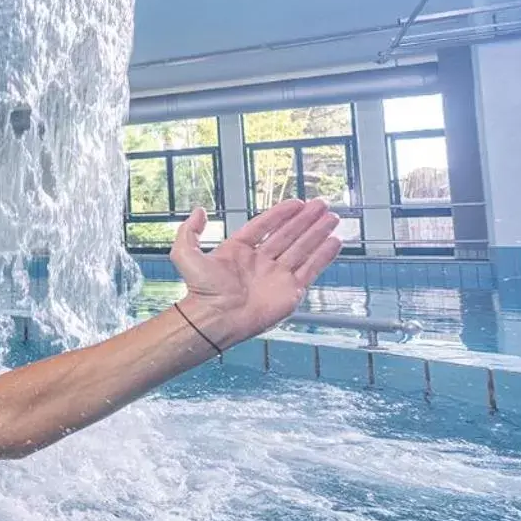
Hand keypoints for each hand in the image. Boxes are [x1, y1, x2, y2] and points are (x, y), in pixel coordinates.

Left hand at [170, 199, 341, 348]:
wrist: (215, 318)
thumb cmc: (200, 290)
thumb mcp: (185, 254)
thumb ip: (190, 231)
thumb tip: (198, 211)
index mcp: (239, 251)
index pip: (265, 227)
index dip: (280, 214)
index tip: (296, 202)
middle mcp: (260, 262)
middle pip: (288, 235)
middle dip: (306, 220)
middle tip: (322, 205)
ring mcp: (277, 276)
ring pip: (302, 249)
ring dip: (318, 233)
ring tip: (332, 218)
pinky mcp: (290, 291)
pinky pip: (311, 269)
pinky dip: (324, 255)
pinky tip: (335, 241)